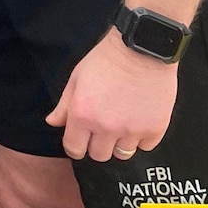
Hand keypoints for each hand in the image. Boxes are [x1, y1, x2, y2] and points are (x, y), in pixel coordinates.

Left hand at [46, 28, 178, 162]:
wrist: (141, 50)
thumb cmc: (105, 61)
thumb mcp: (76, 79)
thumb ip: (64, 106)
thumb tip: (53, 123)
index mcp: (83, 115)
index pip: (74, 149)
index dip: (75, 146)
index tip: (80, 141)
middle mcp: (107, 128)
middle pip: (99, 156)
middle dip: (98, 145)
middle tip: (102, 129)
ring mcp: (132, 131)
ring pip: (123, 153)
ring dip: (120, 142)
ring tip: (122, 122)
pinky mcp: (155, 129)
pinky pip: (146, 146)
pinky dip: (142, 137)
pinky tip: (139, 119)